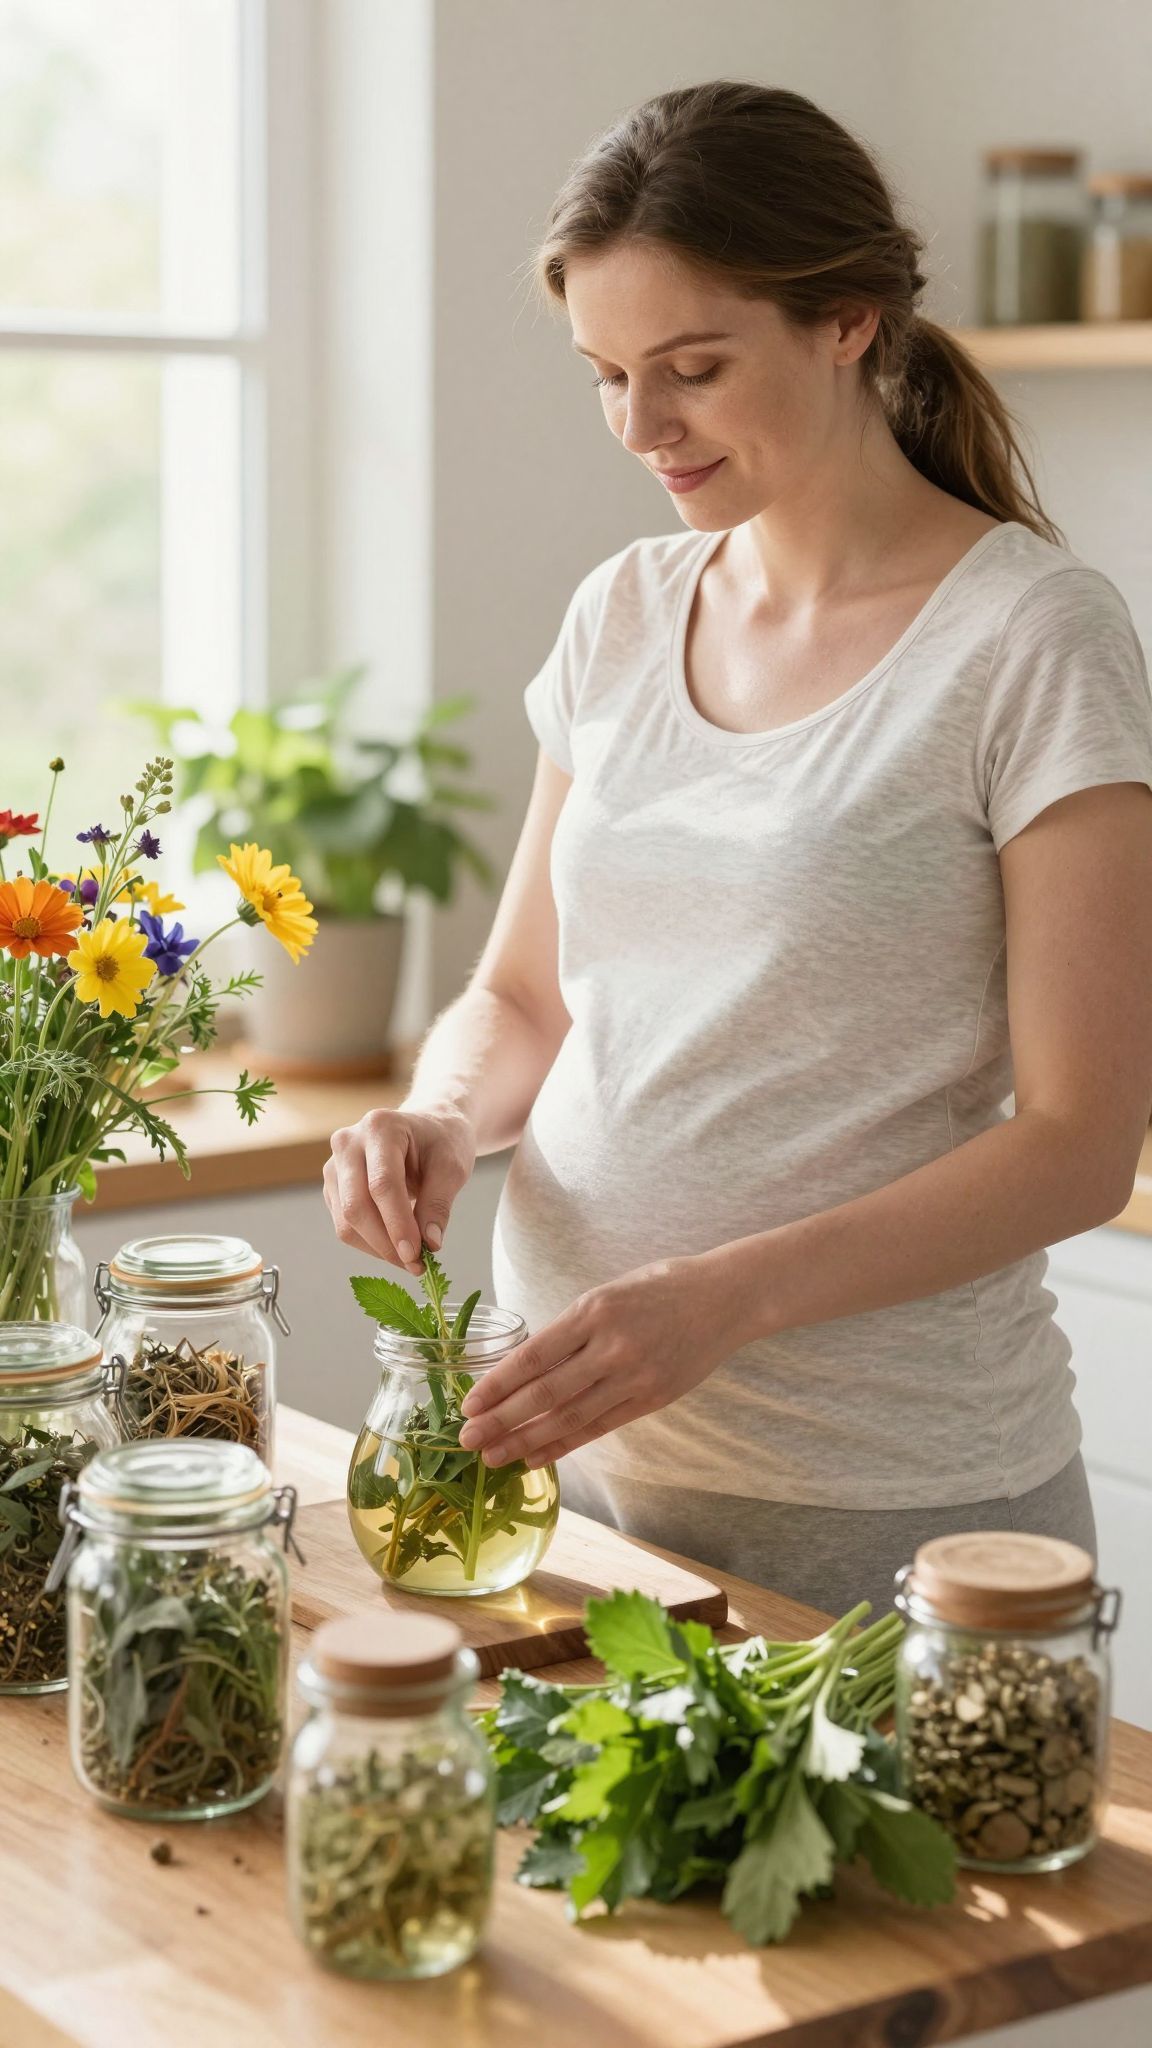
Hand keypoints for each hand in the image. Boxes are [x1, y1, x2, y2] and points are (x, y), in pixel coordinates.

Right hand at [323, 1104, 476, 1275]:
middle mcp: (348, 1143)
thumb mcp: (452, 1167)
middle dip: (385, 1243)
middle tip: (415, 1264)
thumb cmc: (441, 1142)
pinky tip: (396, 1247)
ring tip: (410, 1259)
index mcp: (380, 1127)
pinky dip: (370, 1244)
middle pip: (356, 1205)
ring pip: (346, 1221)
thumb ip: (439, 1204)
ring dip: (377, 1248)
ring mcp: (335, 1165)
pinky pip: (344, 1225)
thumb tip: (429, 1243)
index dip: (397, 1224)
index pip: (382, 1184)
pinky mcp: (334, 1187)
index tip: (416, 1254)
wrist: (428, 1127)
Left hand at [457, 1252, 739, 1467]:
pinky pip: (599, 1427)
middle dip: (501, 1420)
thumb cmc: (661, 1287)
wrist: (725, 1298)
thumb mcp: (608, 1293)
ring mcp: (634, 1377)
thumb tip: (525, 1367)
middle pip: (545, 1393)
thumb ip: (571, 1329)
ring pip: (569, 1417)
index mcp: (594, 1311)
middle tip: (467, 1439)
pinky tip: (536, 1455)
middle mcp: (612, 1347)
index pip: (534, 1356)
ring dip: (526, 1440)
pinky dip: (564, 1444)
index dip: (498, 1385)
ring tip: (493, 1456)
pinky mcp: (651, 1399)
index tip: (469, 1403)